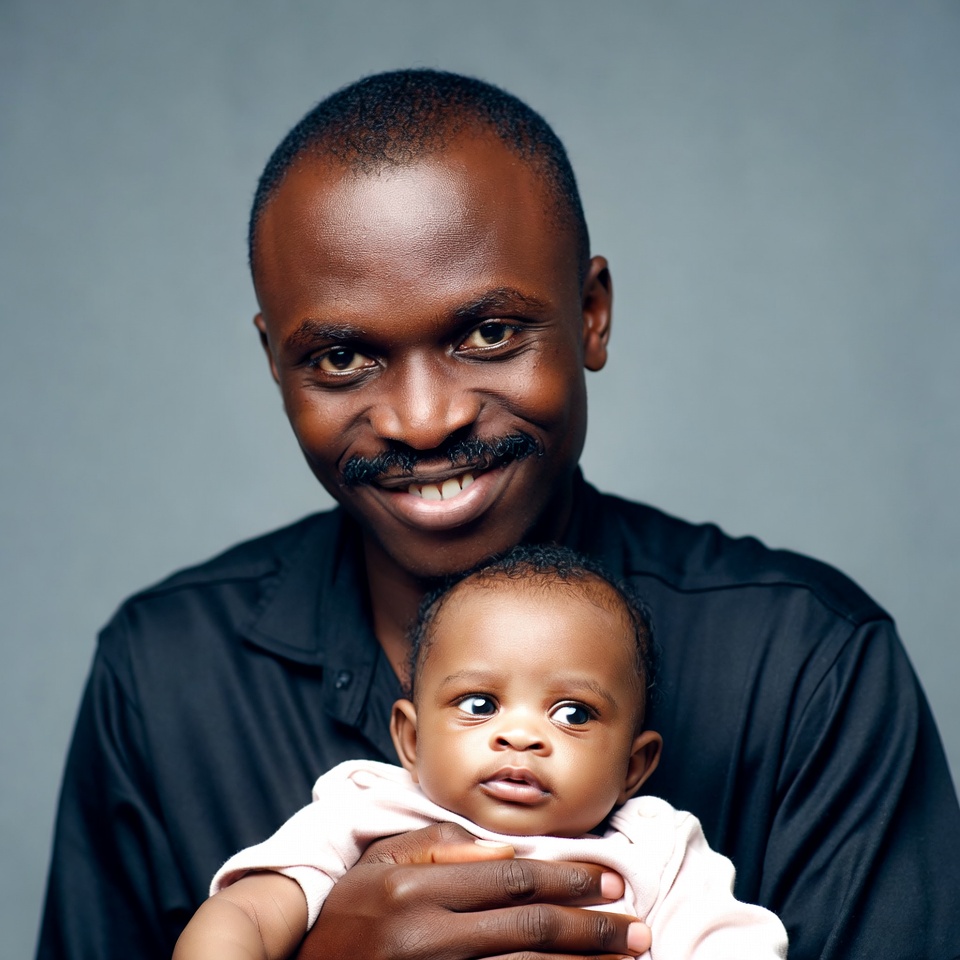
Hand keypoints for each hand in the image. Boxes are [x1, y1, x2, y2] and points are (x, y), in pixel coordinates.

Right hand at [295, 822, 650, 959]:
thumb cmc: (349, 916)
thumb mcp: (380, 864)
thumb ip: (440, 847)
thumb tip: (507, 848)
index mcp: (416, 891)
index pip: (513, 879)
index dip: (569, 879)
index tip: (610, 880)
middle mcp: (428, 939)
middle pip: (531, 932)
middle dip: (593, 929)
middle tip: (638, 928)